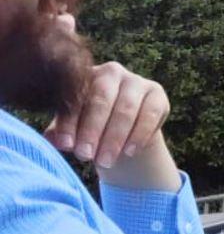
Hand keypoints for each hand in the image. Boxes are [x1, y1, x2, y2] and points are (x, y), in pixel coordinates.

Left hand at [47, 61, 167, 164]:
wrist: (126, 130)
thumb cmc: (92, 126)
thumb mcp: (73, 128)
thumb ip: (62, 132)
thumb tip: (57, 141)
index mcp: (84, 75)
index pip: (75, 97)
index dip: (70, 122)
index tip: (67, 146)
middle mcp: (111, 72)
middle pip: (101, 99)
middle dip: (93, 130)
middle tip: (86, 156)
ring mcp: (137, 81)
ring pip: (126, 108)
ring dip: (115, 138)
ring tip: (105, 161)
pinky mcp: (157, 93)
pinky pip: (149, 114)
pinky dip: (139, 135)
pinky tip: (129, 152)